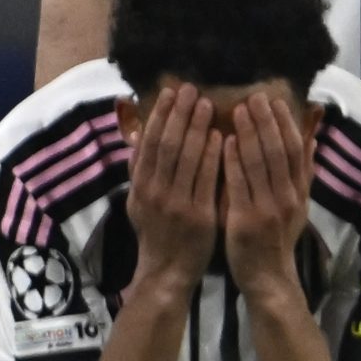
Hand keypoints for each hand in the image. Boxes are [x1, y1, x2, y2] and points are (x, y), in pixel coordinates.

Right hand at [125, 82, 220, 288]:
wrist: (167, 271)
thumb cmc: (158, 232)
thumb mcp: (140, 202)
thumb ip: (142, 171)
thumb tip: (140, 136)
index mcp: (140, 187)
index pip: (148, 144)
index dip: (159, 116)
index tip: (169, 92)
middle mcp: (154, 193)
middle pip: (166, 146)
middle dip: (177, 114)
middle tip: (189, 89)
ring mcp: (175, 204)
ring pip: (185, 159)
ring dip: (195, 128)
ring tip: (206, 103)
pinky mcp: (197, 215)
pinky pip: (205, 180)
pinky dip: (211, 156)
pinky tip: (220, 136)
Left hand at [222, 94, 313, 294]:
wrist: (269, 277)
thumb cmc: (278, 240)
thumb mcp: (299, 206)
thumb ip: (303, 173)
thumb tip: (312, 139)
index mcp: (300, 192)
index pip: (297, 150)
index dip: (287, 124)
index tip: (275, 101)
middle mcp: (288, 196)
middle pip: (279, 151)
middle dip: (267, 121)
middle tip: (255, 96)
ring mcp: (269, 208)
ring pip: (261, 163)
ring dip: (250, 134)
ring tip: (238, 110)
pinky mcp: (247, 220)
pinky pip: (240, 185)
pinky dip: (233, 161)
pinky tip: (224, 142)